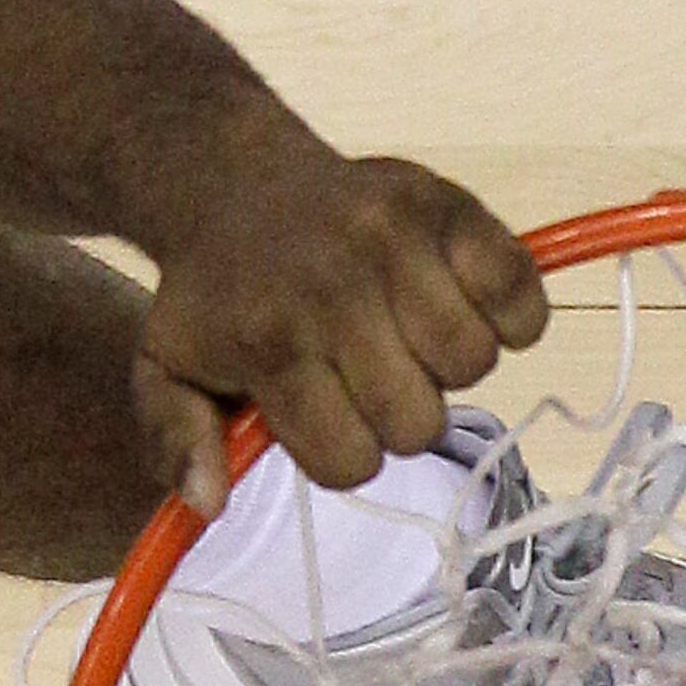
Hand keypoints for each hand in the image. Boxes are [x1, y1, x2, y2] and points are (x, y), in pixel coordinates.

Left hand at [132, 151, 550, 514]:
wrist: (238, 184)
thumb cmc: (215, 297)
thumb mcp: (164, 372)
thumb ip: (176, 441)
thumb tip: (208, 502)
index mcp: (270, 341)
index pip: (350, 464)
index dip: (341, 454)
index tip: (320, 416)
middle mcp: (335, 288)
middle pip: (419, 425)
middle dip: (395, 417)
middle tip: (364, 374)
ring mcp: (399, 240)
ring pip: (474, 363)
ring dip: (447, 367)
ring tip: (406, 336)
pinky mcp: (451, 206)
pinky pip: (521, 296)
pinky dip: (507, 315)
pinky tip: (459, 305)